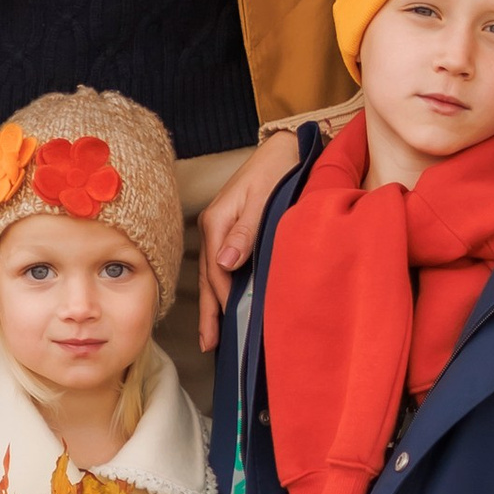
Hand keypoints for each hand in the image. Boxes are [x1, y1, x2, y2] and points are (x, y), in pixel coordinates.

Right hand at [198, 126, 300, 348]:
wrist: (286, 147)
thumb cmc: (278, 169)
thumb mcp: (264, 199)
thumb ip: (246, 231)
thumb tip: (225, 262)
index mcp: (217, 222)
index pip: (216, 272)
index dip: (223, 301)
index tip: (231, 328)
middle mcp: (214, 226)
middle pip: (208, 277)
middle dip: (209, 312)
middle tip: (210, 345)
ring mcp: (221, 228)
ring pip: (213, 273)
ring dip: (213, 304)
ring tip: (213, 335)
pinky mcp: (232, 229)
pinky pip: (222, 264)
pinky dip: (222, 287)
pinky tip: (227, 302)